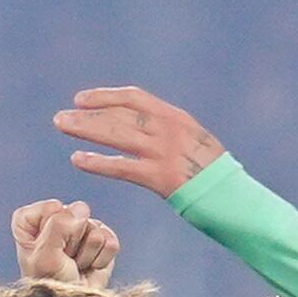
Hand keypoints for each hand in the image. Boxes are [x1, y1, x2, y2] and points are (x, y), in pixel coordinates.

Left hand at [10, 198, 121, 288]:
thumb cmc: (50, 287)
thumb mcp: (45, 256)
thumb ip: (58, 226)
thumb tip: (82, 208)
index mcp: (30, 223)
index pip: (50, 208)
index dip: (54, 230)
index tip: (49, 250)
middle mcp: (56, 223)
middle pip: (75, 215)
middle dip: (72, 243)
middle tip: (65, 261)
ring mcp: (81, 231)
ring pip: (95, 227)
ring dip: (87, 254)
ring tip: (76, 267)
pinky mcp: (102, 243)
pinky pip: (110, 240)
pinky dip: (102, 259)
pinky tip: (90, 268)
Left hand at [58, 86, 225, 197]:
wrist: (237, 200)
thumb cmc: (216, 178)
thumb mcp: (196, 145)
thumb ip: (171, 135)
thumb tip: (145, 131)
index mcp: (177, 118)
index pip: (134, 98)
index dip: (104, 97)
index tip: (81, 100)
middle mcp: (169, 129)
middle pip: (119, 114)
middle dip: (88, 114)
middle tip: (60, 117)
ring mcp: (165, 152)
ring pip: (117, 134)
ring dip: (86, 128)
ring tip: (62, 126)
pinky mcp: (161, 178)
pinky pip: (122, 166)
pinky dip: (98, 162)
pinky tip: (78, 159)